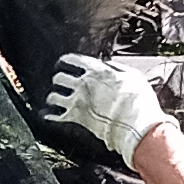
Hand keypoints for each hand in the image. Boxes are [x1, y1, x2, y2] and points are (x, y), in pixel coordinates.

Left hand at [43, 54, 169, 168]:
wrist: (136, 124)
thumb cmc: (139, 100)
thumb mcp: (133, 76)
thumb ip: (118, 69)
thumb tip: (108, 65)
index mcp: (97, 71)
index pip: (74, 60)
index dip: (66, 61)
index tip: (63, 63)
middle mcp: (84, 84)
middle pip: (60, 77)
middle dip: (59, 79)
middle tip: (60, 82)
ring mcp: (78, 101)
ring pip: (53, 96)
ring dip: (53, 97)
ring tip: (53, 100)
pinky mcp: (76, 118)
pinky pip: (55, 116)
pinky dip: (48, 115)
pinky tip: (45, 115)